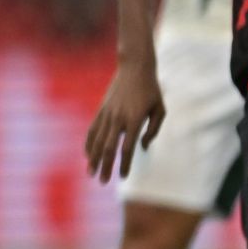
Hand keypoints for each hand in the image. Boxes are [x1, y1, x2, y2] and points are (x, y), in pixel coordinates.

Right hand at [84, 57, 165, 182]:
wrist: (135, 67)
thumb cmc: (151, 89)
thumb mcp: (160, 109)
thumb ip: (153, 130)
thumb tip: (142, 147)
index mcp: (134, 119)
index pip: (127, 148)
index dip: (124, 164)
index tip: (123, 176)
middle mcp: (118, 118)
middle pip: (108, 148)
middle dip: (105, 166)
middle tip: (102, 181)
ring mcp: (107, 113)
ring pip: (97, 140)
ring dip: (93, 158)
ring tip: (90, 173)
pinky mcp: (102, 109)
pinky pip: (93, 129)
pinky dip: (89, 143)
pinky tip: (87, 154)